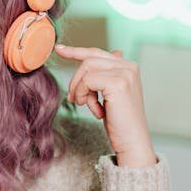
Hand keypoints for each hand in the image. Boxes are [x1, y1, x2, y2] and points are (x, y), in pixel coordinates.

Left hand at [54, 45, 156, 167]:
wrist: (132, 141)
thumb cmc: (120, 121)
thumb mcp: (112, 94)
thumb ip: (108, 74)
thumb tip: (114, 52)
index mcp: (128, 66)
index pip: (97, 53)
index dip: (76, 51)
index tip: (59, 50)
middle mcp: (129, 66)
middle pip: (88, 60)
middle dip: (76, 79)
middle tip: (73, 99)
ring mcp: (125, 73)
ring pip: (86, 69)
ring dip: (79, 88)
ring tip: (83, 104)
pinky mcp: (118, 83)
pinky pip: (87, 81)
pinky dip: (84, 95)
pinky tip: (95, 110)